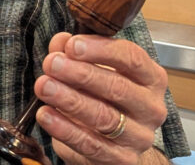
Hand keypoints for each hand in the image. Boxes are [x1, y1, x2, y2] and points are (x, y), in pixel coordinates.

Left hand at [34, 33, 168, 164]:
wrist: (116, 145)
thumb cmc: (106, 100)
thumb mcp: (94, 71)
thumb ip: (76, 55)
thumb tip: (60, 41)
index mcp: (151, 78)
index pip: (132, 58)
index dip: (101, 50)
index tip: (72, 45)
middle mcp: (151, 108)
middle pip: (118, 87)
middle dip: (80, 73)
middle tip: (52, 63)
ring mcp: (139, 136)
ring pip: (104, 116)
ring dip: (69, 99)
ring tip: (43, 86)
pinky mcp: (122, 160)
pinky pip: (90, 144)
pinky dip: (64, 129)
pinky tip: (45, 114)